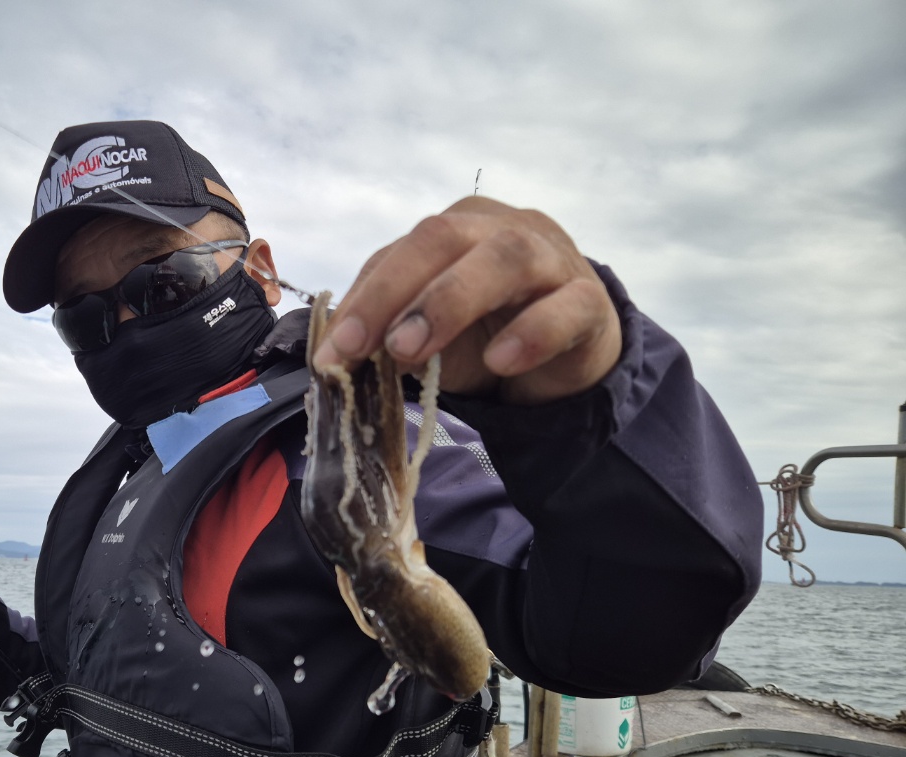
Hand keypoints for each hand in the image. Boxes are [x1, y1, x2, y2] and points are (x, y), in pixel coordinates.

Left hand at [313, 197, 621, 405]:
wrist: (567, 358)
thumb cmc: (488, 334)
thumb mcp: (430, 337)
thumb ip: (388, 336)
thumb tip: (336, 360)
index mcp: (456, 229)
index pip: (401, 251)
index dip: (362, 299)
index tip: (331, 354)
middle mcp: (501, 229)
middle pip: (445, 237)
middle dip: (395, 292)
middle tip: (364, 348)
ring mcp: (551, 259)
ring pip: (506, 258)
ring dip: (451, 302)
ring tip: (412, 351)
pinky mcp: (591, 301)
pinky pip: (567, 307)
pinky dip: (531, 332)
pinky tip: (502, 362)